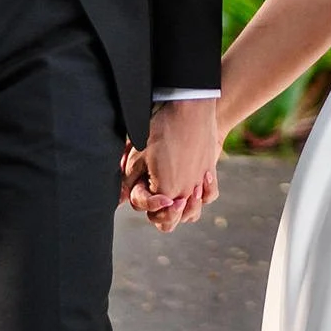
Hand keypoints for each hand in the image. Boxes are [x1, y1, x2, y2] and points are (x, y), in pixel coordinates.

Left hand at [132, 98, 221, 227]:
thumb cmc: (162, 129)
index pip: (149, 211)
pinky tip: (193, 187)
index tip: (141, 182)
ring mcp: (200, 185)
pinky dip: (201, 197)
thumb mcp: (137, 154)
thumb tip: (120, 199)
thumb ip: (128, 181)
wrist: (191, 108)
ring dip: (181, 210)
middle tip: (154, 197)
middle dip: (159, 214)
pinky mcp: (210, 172)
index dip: (141, 199)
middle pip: (170, 222)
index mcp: (166, 192)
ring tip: (173, 196)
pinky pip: (209, 197)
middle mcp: (185, 194)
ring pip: (192, 214)